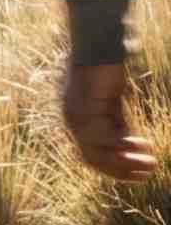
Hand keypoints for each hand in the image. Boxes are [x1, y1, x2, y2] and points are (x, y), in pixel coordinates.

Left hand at [64, 64, 155, 180]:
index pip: (92, 156)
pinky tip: (144, 144)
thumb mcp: (111, 104)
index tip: (136, 174)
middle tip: (146, 175)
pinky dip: (123, 145)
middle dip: (121, 170)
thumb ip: (115, 123)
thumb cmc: (104, 72)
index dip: (114, 168)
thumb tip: (127, 144)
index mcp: (77, 124)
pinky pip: (103, 136)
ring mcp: (77, 117)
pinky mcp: (85, 109)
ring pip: (98, 152)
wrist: (96, 48)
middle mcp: (73, 123)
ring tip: (150, 165)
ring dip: (125, 162)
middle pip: (94, 159)